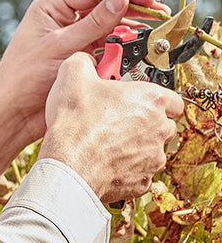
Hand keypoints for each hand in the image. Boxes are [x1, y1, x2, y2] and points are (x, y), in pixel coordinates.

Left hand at [0, 0, 168, 148]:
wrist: (14, 113)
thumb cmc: (25, 76)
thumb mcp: (62, 45)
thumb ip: (94, 23)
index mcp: (50, 9)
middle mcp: (60, 20)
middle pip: (101, 8)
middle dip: (130, 10)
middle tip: (159, 14)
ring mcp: (70, 39)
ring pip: (105, 29)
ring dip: (127, 30)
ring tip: (150, 31)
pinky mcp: (78, 58)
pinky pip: (103, 48)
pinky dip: (119, 49)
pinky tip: (134, 48)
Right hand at [39, 53, 183, 203]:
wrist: (69, 164)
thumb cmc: (76, 124)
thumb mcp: (72, 75)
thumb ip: (84, 61)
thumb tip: (85, 61)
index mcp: (151, 100)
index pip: (172, 98)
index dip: (152, 97)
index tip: (134, 96)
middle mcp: (159, 128)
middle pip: (162, 123)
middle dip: (142, 121)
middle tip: (115, 117)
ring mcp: (153, 157)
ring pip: (150, 148)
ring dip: (134, 144)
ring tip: (105, 139)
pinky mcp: (142, 181)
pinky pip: (139, 170)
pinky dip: (125, 165)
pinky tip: (104, 157)